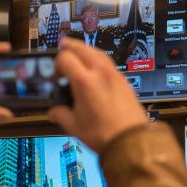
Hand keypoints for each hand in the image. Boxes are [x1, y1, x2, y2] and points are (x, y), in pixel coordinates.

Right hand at [47, 39, 146, 153]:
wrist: (131, 140)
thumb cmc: (104, 134)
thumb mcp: (74, 126)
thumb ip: (61, 115)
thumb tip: (55, 112)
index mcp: (84, 82)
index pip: (65, 58)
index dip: (56, 63)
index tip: (55, 74)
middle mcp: (100, 73)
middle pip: (82, 48)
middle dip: (70, 46)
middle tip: (62, 47)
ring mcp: (114, 75)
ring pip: (97, 51)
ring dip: (85, 49)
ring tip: (78, 52)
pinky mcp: (123, 80)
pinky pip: (108, 62)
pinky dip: (98, 58)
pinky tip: (95, 67)